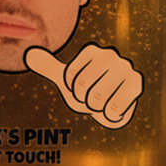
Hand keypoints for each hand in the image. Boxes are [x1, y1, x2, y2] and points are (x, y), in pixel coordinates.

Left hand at [25, 44, 141, 128]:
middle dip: (85, 100)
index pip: (70, 77)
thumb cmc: (90, 90)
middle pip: (84, 88)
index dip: (72, 90)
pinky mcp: (137, 85)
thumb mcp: (68, 81)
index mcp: (92, 51)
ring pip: (98, 99)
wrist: (115, 104)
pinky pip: (114, 107)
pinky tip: (115, 107)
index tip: (80, 88)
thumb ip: (49, 68)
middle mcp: (110, 55)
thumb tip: (28, 55)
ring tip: (103, 102)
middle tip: (93, 97)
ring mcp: (126, 68)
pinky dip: (110, 114)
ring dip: (98, 108)